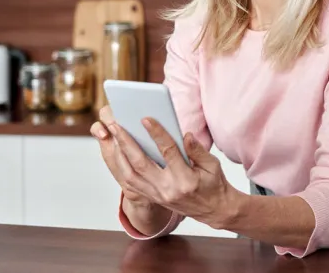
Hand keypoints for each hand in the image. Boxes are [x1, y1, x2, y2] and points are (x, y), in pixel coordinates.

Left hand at [91, 105, 238, 229]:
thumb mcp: (213, 165)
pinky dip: (122, 168)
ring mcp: (158, 196)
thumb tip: (185, 135)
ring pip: (131, 175)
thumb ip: (198, 150)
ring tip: (114, 137)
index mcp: (185, 180)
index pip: (168, 152)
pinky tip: (118, 154)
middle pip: (141, 164)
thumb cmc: (214, 185)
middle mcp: (168, 189)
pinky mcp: (152, 198)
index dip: (157, 134)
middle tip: (117, 125)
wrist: (213, 210)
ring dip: (120, 155)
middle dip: (127, 143)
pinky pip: (131, 184)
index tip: (146, 119)